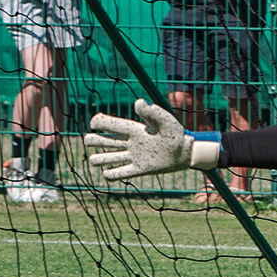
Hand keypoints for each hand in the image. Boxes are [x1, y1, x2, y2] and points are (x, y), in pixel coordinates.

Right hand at [84, 99, 218, 179]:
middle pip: (103, 141)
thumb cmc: (176, 134)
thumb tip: (138, 102)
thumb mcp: (166, 121)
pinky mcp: (139, 169)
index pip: (111, 125)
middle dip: (93, 140)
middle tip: (90, 140)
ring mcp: (134, 156)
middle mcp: (131, 142)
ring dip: (98, 159)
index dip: (99, 122)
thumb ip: (152, 113)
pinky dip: (111, 174)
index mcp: (134, 129)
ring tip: (96, 160)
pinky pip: (119, 173)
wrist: (186, 153)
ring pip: (107, 158)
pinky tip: (108, 173)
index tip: (94, 123)